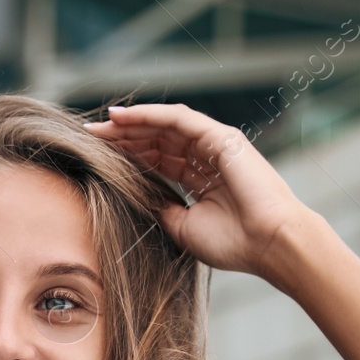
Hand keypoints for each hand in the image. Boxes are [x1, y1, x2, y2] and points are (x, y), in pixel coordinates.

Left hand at [84, 103, 319, 283]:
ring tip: (102, 123)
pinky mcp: (221, 137)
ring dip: (132, 122)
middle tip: (91, 134)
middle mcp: (208, 158)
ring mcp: (216, 145)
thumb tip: (142, 197)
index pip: (159, 159)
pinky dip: (150, 115)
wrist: (267, 244)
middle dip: (124, 136)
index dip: (129, 155)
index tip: (98, 155)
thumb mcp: (183, 227)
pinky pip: (178, 119)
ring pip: (165, 125)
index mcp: (202, 179)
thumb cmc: (232, 243)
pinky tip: (124, 117)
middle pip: (159, 139)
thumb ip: (163, 208)